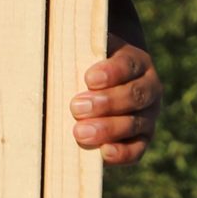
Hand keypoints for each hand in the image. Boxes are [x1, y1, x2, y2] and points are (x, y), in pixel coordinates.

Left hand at [73, 42, 159, 164]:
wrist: (102, 88)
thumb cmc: (83, 66)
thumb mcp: (83, 52)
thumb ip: (75, 52)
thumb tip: (48, 44)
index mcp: (135, 62)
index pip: (128, 64)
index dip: (112, 72)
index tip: (89, 79)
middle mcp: (148, 88)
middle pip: (134, 95)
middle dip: (106, 102)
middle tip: (77, 108)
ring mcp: (147, 115)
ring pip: (135, 123)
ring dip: (108, 128)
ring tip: (80, 132)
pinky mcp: (142, 139)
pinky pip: (137, 148)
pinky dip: (123, 152)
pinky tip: (105, 152)